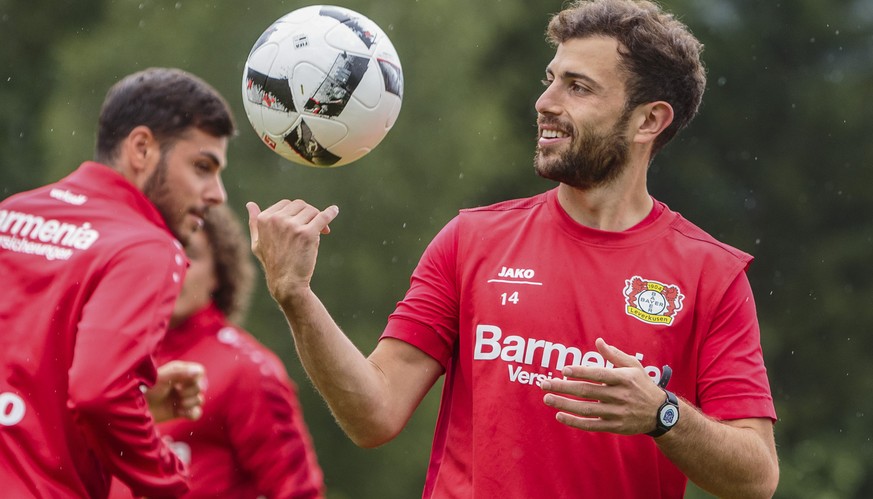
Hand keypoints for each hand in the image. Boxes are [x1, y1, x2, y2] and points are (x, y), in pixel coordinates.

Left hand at [146, 361, 204, 422]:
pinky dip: (191, 414)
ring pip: (199, 400)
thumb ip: (180, 372)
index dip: (195, 379)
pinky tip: (180, 412)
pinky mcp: (180, 412)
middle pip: (200, 387)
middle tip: (176, 393)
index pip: (199, 372)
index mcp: (179, 371)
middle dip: (190, 392)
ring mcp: (182, 398)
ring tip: (176, 404)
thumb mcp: (161, 378)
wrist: (132, 409)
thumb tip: (200, 371)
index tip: (182, 384)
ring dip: (189, 403)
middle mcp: (182, 383)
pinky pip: (196, 413)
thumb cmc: (144, 389)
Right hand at [246, 200, 338, 301]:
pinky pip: (322, 217)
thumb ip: (254, 222)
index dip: (296, 213)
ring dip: (318, 220)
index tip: (302, 223)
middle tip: (315, 228)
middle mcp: (276, 220)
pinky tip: (334, 210)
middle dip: (308, 215)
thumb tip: (250, 204)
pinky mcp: (307, 234)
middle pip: (300, 205)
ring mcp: (292, 226)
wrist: (286, 283)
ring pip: (312, 211)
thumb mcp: (257, 242)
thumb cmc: (273, 264)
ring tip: (321, 233)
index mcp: (264, 219)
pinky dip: (330, 213)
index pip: (286, 204)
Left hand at [540, 338, 665, 434]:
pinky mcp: (614, 426)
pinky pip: (591, 425)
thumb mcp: (634, 366)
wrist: (661, 414)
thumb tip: (598, 341)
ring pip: (586, 409)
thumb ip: (614, 355)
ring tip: (547, 398)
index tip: (563, 370)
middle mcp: (619, 396)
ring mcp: (616, 413)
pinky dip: (574, 422)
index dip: (580, 372)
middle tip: (544, 383)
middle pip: (587, 391)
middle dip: (563, 387)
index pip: (598, 374)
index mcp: (623, 378)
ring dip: (564, 404)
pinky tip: (560, 416)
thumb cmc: (643, 385)